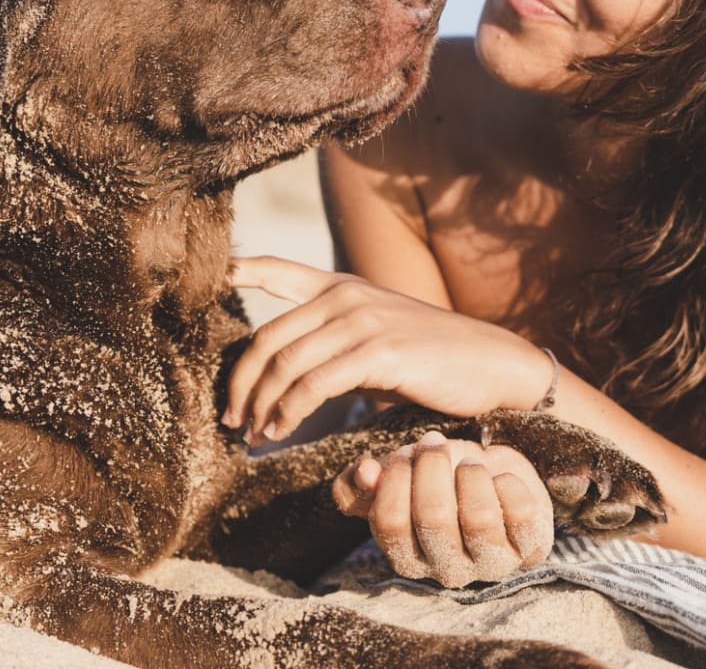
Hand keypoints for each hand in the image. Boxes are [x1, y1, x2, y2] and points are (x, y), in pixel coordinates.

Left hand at [226, 256, 555, 444]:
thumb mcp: (376, 336)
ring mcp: (362, 321)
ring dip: (259, 406)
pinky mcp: (378, 353)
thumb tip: (285, 375)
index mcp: (342, 287)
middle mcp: (346, 296)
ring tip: (252, 434)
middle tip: (230, 419)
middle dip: (241, 383)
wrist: (492, 364)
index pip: (278, 269)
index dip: (240, 270)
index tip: (214, 278)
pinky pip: (313, 386)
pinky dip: (287, 413)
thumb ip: (332, 341)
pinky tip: (279, 432)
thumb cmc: (430, 360)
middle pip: (268, 338)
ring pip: (285, 365)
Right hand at [332, 430, 553, 585]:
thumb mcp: (399, 473)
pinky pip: (519, 511)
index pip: (389, 523)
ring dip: (470, 474)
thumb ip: (365, 479)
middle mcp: (448, 571)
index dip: (396, 478)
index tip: (407, 452)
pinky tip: (499, 478)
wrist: (495, 473)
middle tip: (436, 444)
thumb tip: (365, 472)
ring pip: (479, 517)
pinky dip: (508, 482)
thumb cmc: (442, 477)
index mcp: (408, 558)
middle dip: (433, 467)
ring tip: (469, 462)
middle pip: (434, 517)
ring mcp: (492, 564)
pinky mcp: (529, 548)